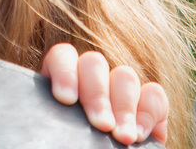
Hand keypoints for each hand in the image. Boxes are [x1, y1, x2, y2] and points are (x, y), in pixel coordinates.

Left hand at [41, 43, 168, 144]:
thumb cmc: (65, 146)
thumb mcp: (55, 135)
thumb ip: (53, 123)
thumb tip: (41, 128)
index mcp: (62, 82)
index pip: (63, 55)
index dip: (64, 71)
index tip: (65, 99)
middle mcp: (92, 79)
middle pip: (95, 63)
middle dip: (98, 95)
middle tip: (101, 125)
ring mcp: (121, 90)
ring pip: (125, 76)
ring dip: (124, 108)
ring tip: (122, 138)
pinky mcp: (148, 106)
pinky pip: (155, 94)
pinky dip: (149, 112)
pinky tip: (141, 136)